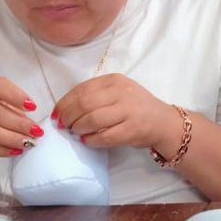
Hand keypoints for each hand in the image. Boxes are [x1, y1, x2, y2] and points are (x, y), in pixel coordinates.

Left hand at [54, 74, 177, 150]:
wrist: (163, 122)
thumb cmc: (135, 107)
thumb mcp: (117, 92)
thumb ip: (95, 95)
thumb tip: (64, 109)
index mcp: (114, 80)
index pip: (82, 89)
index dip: (64, 103)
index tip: (56, 114)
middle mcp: (122, 92)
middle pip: (84, 104)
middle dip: (68, 116)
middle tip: (63, 125)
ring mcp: (128, 111)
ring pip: (92, 120)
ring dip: (78, 128)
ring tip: (75, 132)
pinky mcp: (132, 130)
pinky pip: (104, 136)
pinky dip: (90, 140)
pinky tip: (86, 140)